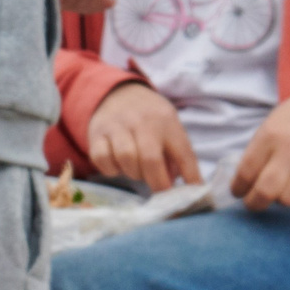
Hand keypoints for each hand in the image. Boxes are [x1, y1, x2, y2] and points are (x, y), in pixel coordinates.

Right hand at [87, 81, 201, 191]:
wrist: (117, 94)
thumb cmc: (150, 118)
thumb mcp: (170, 127)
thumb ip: (176, 155)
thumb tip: (177, 185)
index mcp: (168, 121)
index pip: (184, 153)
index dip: (191, 177)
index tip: (192, 195)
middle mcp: (143, 121)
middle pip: (150, 159)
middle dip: (157, 183)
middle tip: (159, 191)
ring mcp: (118, 126)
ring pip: (126, 159)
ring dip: (133, 174)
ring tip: (137, 170)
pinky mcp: (97, 134)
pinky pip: (103, 160)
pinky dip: (111, 169)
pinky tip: (118, 165)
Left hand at [231, 90, 289, 211]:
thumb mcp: (268, 129)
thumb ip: (255, 156)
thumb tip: (243, 187)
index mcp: (270, 135)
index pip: (246, 171)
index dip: (238, 188)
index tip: (239, 192)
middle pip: (266, 191)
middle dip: (255, 203)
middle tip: (255, 202)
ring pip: (289, 200)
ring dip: (282, 200)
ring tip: (283, 189)